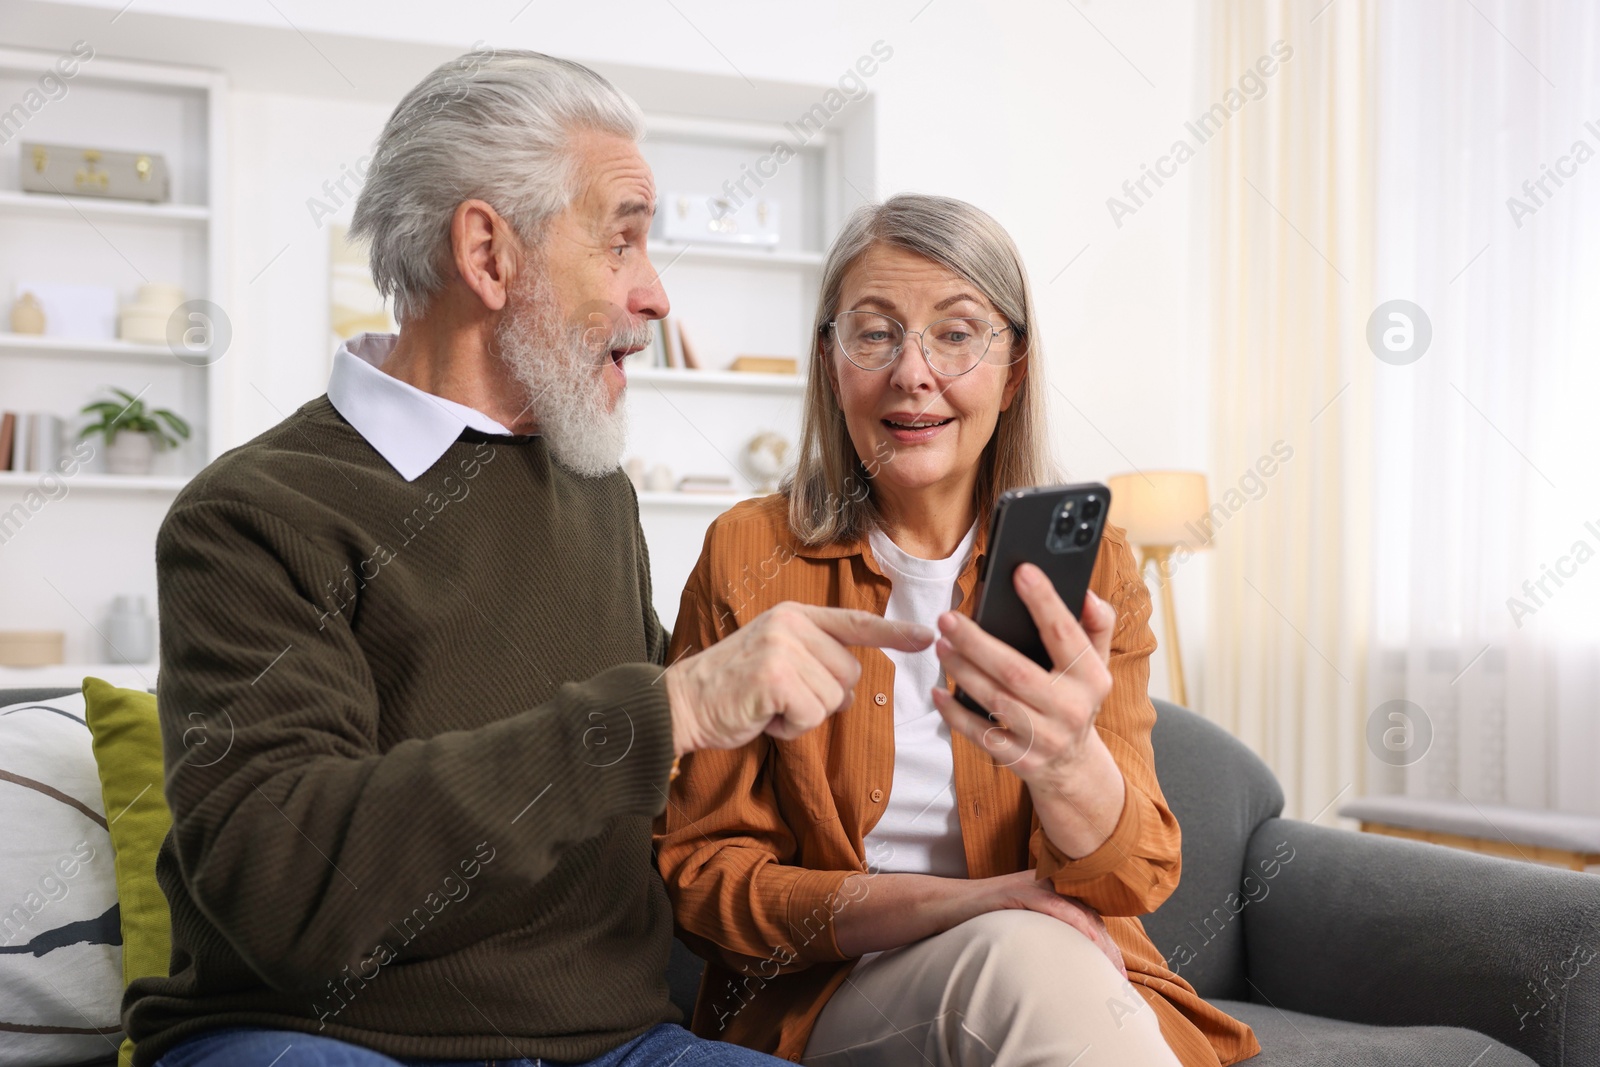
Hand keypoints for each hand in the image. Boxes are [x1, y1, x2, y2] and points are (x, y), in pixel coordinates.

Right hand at [664, 602, 932, 754]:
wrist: (682, 704)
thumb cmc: (730, 689)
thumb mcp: (774, 657)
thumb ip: (813, 658)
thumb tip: (850, 689)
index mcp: (793, 616)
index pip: (854, 622)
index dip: (894, 633)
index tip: (928, 636)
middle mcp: (791, 624)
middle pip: (849, 675)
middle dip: (822, 698)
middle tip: (779, 696)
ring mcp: (784, 648)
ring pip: (833, 700)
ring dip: (803, 715)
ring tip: (767, 705)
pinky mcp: (777, 678)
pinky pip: (813, 716)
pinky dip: (791, 728)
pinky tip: (763, 716)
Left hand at [931, 562, 1114, 786]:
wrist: (1073, 764)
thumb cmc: (1077, 698)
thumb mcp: (1098, 663)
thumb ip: (1097, 625)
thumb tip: (1087, 595)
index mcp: (1091, 678)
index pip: (1065, 635)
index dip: (1044, 602)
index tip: (1021, 573)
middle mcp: (1070, 709)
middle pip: (1016, 671)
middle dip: (977, 643)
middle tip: (948, 619)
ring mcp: (1044, 738)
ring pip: (994, 701)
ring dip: (963, 671)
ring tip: (941, 645)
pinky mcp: (1020, 759)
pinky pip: (980, 734)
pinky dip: (955, 713)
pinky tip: (938, 691)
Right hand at [978, 870, 1126, 975]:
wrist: (944, 905)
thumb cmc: (980, 919)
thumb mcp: (1020, 925)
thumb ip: (1043, 933)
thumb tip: (1066, 963)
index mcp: (1050, 890)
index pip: (1090, 916)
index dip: (1108, 944)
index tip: (1118, 974)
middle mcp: (1046, 884)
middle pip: (1090, 915)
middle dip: (1109, 949)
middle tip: (1120, 980)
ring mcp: (1032, 885)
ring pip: (1078, 910)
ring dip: (1099, 941)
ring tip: (1111, 968)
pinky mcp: (1018, 892)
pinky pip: (1054, 905)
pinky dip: (1074, 922)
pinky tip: (1088, 939)